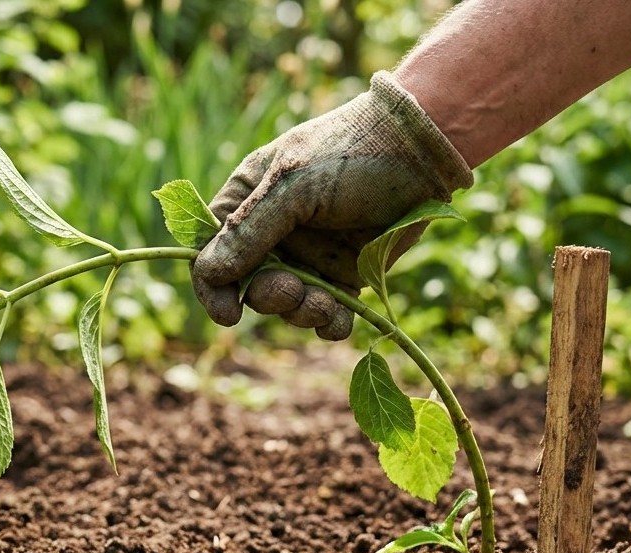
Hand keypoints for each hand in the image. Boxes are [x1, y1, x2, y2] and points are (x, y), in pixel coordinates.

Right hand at [192, 72, 471, 340]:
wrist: (422, 152)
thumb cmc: (351, 153)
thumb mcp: (292, 184)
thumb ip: (250, 229)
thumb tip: (208, 273)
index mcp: (248, 200)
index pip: (211, 251)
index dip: (213, 286)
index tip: (228, 314)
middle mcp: (274, 233)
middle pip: (250, 286)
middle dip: (268, 298)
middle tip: (293, 291)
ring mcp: (309, 256)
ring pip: (287, 305)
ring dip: (300, 313)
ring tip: (325, 304)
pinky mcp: (345, 275)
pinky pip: (326, 313)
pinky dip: (329, 323)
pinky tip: (339, 318)